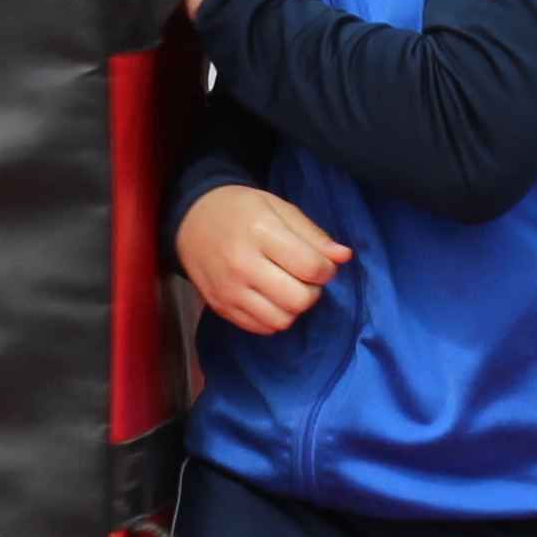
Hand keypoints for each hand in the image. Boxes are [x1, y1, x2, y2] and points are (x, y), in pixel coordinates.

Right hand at [179, 185, 349, 332]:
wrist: (192, 220)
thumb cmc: (241, 210)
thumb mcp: (279, 208)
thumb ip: (313, 234)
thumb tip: (344, 257)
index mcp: (260, 233)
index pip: (310, 268)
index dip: (327, 270)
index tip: (321, 263)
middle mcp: (242, 266)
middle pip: (299, 300)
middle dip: (312, 291)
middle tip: (305, 277)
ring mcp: (229, 291)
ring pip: (282, 320)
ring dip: (294, 308)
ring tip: (287, 288)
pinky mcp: (221, 308)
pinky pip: (261, 328)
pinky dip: (274, 317)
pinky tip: (270, 297)